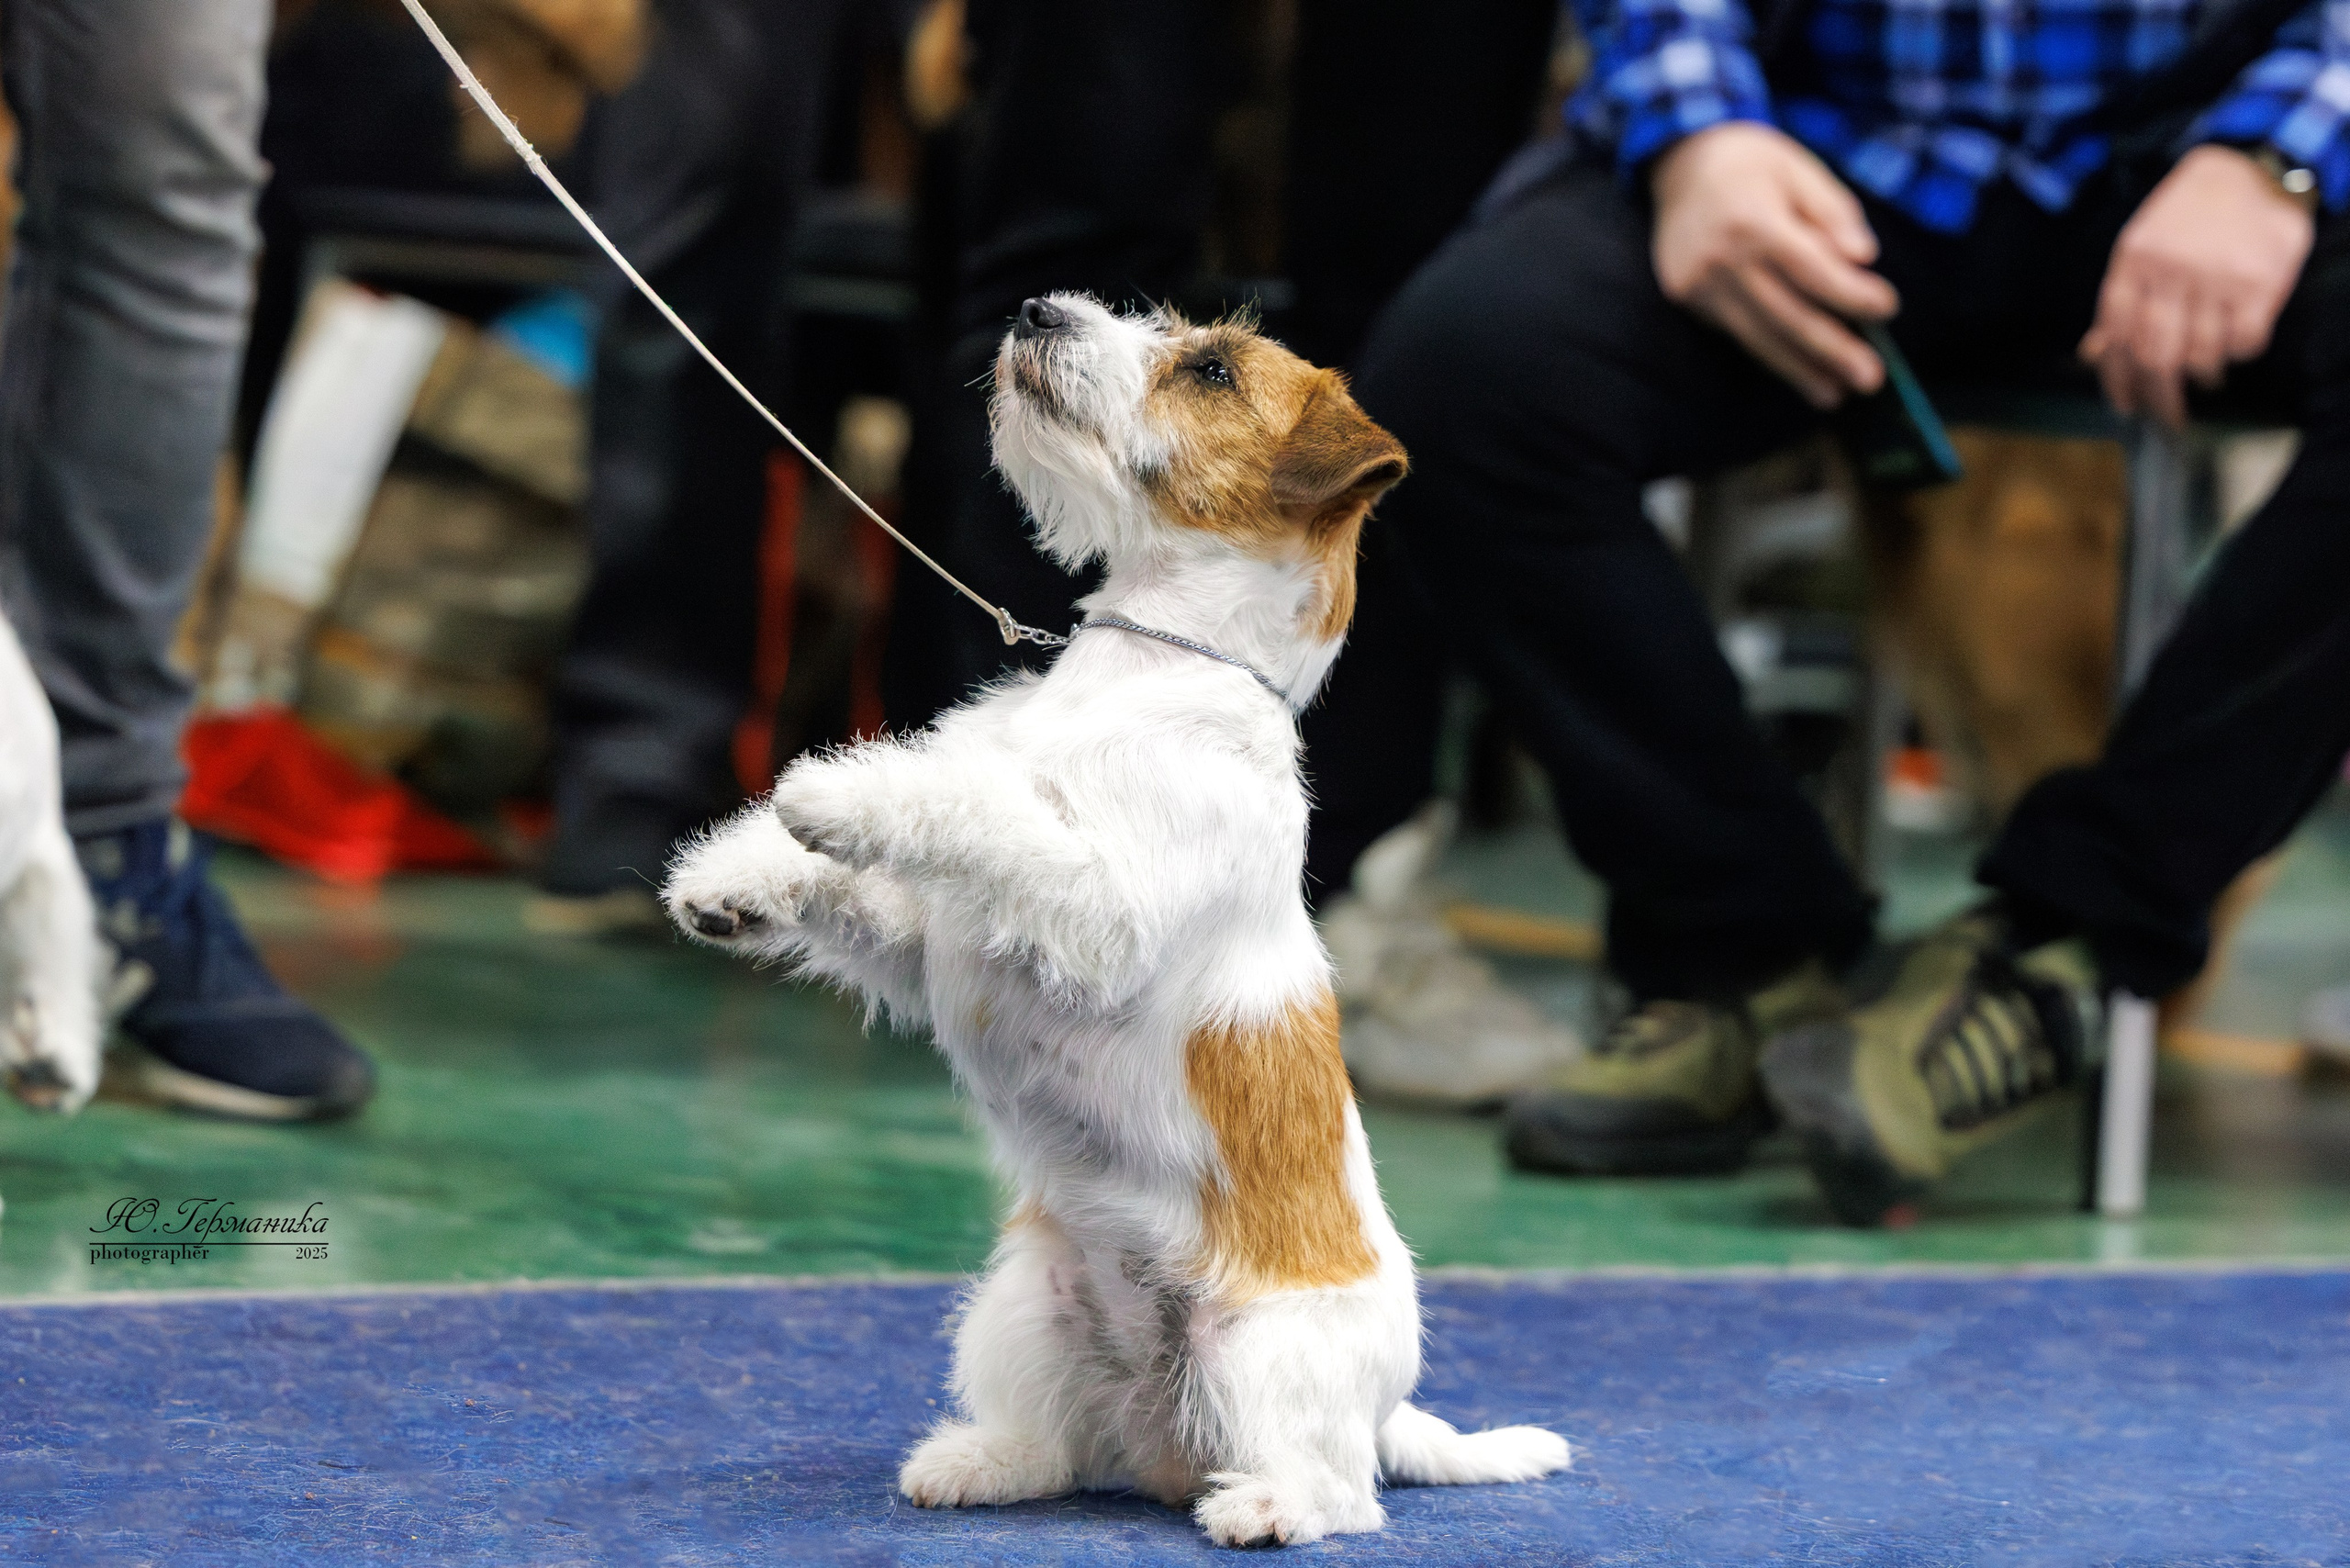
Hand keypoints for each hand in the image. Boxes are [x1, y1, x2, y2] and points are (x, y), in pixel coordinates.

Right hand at [1650, 121, 1900, 406]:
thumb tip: (1864, 258)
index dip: (1851, 294)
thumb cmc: (1752, 163)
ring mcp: (1698, 283)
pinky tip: (1798, 371)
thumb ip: (1834, 213)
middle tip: (1869, 379)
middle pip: (1786, 315)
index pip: (1811, 269)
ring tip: (1835, 394)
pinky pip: (1736, 331)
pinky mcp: (1685, 297)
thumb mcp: (1801, 169)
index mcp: (1754, 220)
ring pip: (1757, 336)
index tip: (1887, 308)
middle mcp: (1722, 258)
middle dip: (1831, 350)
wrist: (1678, 162)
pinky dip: (1769, 352)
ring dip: (1800, 369)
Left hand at [2081, 145, 2315, 429]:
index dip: (2117, 379)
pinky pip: (2244, 342)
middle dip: (2158, 397)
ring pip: (2200, 356)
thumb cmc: (2188, 215)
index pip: (2115, 335)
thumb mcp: (2141, 245)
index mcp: (2134, 261)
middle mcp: (2171, 271)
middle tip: (2167, 417)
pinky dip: (2240, 353)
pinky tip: (2237, 344)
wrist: (2250, 164)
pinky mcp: (2260, 282)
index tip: (2125, 406)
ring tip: (2206, 373)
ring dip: (2203, 375)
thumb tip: (2092, 354)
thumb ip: (2120, 300)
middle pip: (2155, 356)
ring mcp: (2217, 277)